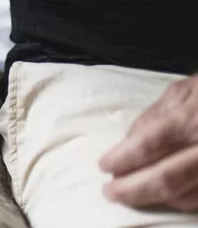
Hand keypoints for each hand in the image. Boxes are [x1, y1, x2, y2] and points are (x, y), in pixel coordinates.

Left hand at [100, 76, 197, 210]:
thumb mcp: (181, 93)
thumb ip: (153, 117)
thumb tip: (128, 142)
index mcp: (190, 120)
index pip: (147, 146)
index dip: (122, 160)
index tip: (104, 166)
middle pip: (165, 179)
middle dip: (133, 189)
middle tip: (109, 192)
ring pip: (185, 196)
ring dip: (153, 200)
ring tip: (129, 195)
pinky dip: (179, 201)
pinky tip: (162, 198)